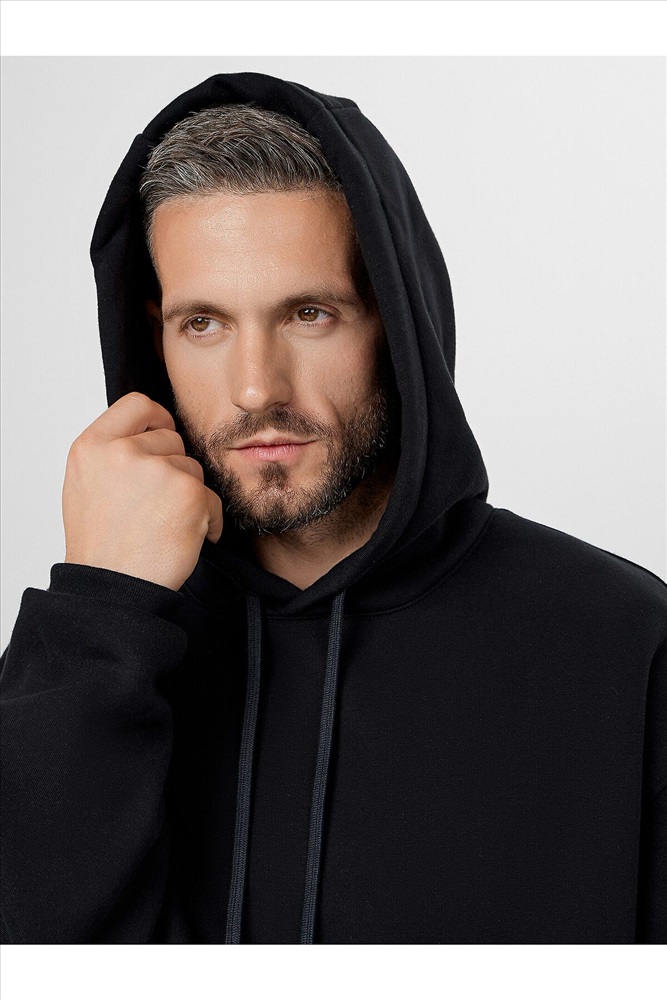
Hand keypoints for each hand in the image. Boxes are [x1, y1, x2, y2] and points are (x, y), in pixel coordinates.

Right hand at [63, 392, 222, 590]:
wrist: (112, 590)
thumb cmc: (101, 546)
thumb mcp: (86, 485)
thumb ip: (112, 453)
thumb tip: (147, 431)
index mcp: (91, 446)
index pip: (138, 404)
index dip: (156, 420)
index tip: (161, 437)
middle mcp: (122, 452)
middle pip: (172, 439)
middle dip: (172, 469)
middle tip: (153, 507)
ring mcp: (157, 470)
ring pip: (193, 469)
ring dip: (189, 497)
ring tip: (162, 526)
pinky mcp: (189, 492)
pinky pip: (213, 498)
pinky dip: (207, 521)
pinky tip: (182, 539)